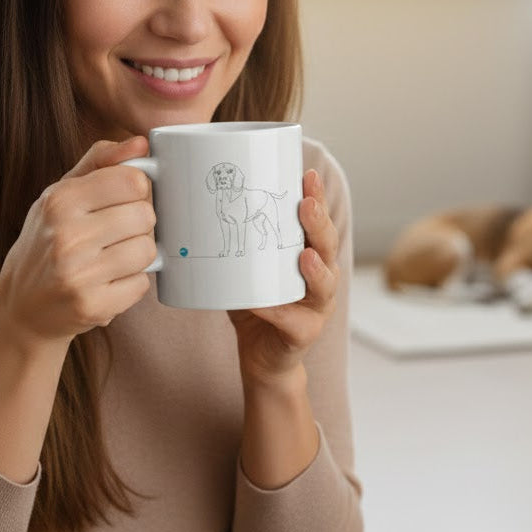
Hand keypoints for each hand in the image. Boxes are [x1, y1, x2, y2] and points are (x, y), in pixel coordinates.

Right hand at [0, 136, 156, 343]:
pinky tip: (108, 282)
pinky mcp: (93, 306)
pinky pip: (142, 284)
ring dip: (137, 255)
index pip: (133, 181)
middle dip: (138, 224)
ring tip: (112, 258)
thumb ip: (100, 162)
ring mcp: (79, 275)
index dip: (137, 191)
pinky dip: (132, 283)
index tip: (124, 200)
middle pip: (145, 215)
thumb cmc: (47, 242)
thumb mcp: (62, 194)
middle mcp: (67, 236)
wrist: (22, 307)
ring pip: (148, 251)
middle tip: (116, 234)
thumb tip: (140, 143)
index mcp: (60, 201)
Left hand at [228, 168, 339, 385]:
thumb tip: (204, 202)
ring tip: (305, 254)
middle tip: (306, 205)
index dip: (316, 198)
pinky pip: (292, 322)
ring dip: (315, 269)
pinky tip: (265, 304)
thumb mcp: (248, 267)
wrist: (261, 356)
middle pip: (327, 246)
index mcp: (310, 255)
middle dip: (319, 224)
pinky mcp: (303, 334)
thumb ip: (239, 241)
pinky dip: (277, 312)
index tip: (307, 175)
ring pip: (324, 284)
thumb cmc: (256, 303)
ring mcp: (316, 307)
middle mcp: (321, 278)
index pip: (316, 222)